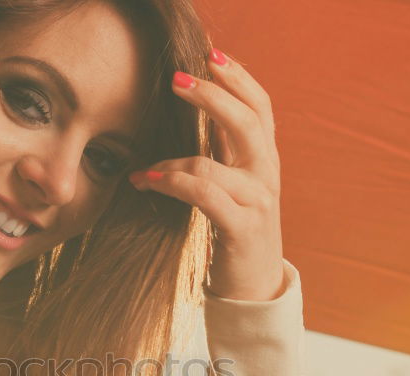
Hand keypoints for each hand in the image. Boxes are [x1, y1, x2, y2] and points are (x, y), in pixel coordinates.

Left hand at [128, 48, 284, 301]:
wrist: (254, 287)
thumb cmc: (237, 230)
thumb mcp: (235, 183)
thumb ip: (224, 149)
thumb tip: (204, 109)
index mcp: (265, 158)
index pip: (259, 106)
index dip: (238, 77)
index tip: (209, 54)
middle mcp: (266, 174)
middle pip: (247, 120)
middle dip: (210, 94)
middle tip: (176, 78)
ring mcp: (257, 201)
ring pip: (213, 163)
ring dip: (170, 159)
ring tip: (143, 168)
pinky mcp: (241, 228)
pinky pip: (203, 195)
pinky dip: (171, 183)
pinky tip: (147, 181)